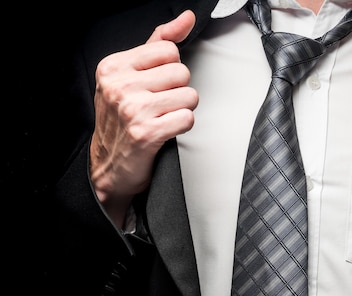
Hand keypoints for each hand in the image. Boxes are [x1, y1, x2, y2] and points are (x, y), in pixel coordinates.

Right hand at [89, 10, 197, 226]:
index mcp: (113, 67)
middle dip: (179, 90)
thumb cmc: (123, 119)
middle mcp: (119, 86)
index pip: (168, 50)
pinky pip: (187, 118)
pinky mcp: (146, 133)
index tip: (157, 84)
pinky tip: (166, 130)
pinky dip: (182, 126)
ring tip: (163, 117)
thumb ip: (159, 43)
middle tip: (161, 104)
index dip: (170, 69)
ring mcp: (132, 110)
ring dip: (183, 109)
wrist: (109, 166)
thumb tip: (186, 18)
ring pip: (189, 95)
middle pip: (181, 72)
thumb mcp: (132, 76)